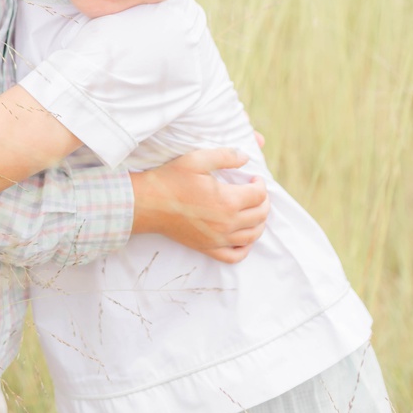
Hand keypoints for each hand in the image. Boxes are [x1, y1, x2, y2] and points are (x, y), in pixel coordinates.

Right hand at [130, 148, 269, 263]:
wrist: (148, 204)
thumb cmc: (171, 180)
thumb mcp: (197, 159)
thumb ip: (225, 156)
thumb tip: (246, 158)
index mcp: (228, 201)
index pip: (259, 195)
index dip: (261, 184)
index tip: (254, 178)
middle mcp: (227, 223)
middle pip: (260, 215)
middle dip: (264, 202)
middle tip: (256, 192)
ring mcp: (218, 239)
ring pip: (253, 236)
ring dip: (259, 222)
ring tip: (253, 210)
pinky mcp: (208, 248)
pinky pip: (235, 256)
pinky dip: (245, 248)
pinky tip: (243, 236)